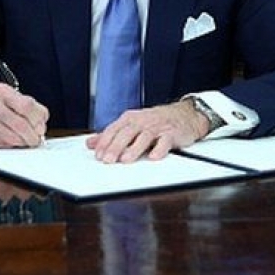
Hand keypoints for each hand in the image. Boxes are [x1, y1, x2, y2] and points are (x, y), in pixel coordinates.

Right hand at [0, 83, 48, 147]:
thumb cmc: (1, 108)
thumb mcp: (17, 101)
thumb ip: (34, 110)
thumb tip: (40, 128)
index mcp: (2, 91)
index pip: (27, 105)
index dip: (37, 119)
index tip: (40, 126)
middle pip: (21, 124)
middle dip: (32, 136)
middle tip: (35, 140)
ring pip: (13, 138)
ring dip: (23, 143)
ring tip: (24, 140)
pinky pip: (5, 146)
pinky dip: (13, 146)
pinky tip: (12, 141)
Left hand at [85, 99, 209, 162]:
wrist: (183, 114)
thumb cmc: (154, 121)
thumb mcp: (131, 124)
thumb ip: (111, 135)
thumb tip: (90, 143)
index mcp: (130, 119)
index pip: (114, 129)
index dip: (105, 142)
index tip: (98, 155)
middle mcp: (142, 121)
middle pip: (127, 133)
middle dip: (116, 146)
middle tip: (108, 160)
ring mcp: (157, 126)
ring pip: (144, 136)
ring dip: (134, 149)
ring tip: (126, 160)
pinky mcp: (172, 133)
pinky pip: (165, 141)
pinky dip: (159, 149)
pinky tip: (153, 157)